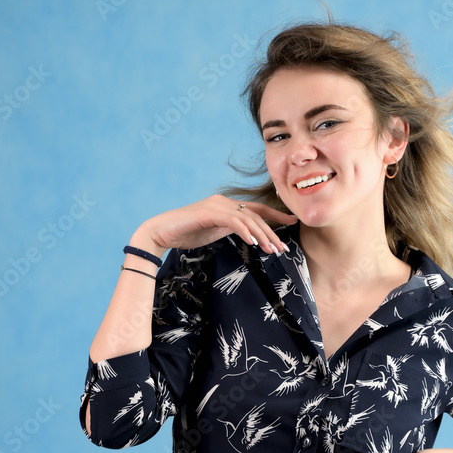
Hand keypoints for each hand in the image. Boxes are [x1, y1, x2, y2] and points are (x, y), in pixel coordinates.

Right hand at [132, 195, 296, 257]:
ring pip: (248, 219)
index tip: (292, 222)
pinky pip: (233, 221)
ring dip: (262, 235)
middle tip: (283, 248)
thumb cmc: (185, 233)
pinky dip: (246, 232)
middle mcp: (224, 202)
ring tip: (272, 250)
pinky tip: (254, 243)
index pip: (256, 209)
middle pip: (255, 215)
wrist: (160, 232)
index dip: (275, 215)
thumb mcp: (213, 230)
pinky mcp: (209, 213)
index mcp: (226, 205)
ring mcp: (216, 205)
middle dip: (272, 232)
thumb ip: (229, 229)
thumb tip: (247, 236)